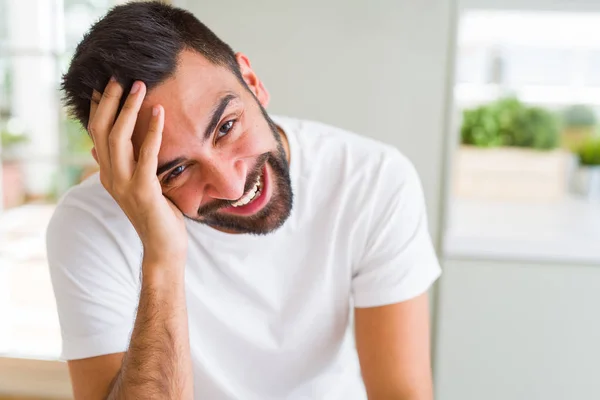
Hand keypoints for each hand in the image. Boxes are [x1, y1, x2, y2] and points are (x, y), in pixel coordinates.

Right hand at [88, 78, 186, 265]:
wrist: (163, 246)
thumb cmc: (157, 214)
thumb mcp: (137, 185)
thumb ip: (123, 166)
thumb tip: (99, 149)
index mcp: (108, 173)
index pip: (97, 133)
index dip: (98, 108)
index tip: (103, 84)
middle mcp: (111, 176)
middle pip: (102, 130)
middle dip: (109, 101)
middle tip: (119, 76)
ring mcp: (124, 184)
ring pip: (118, 138)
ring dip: (128, 109)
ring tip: (138, 85)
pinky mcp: (143, 190)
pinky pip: (146, 155)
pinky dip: (153, 132)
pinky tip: (159, 113)